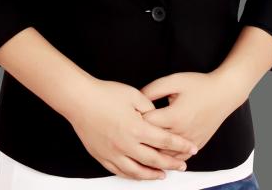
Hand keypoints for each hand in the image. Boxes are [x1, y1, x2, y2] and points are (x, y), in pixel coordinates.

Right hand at [67, 78, 199, 179]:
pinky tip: (140, 175)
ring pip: (138, 172)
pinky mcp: (103, 157)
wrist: (80, 100)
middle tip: (182, 165)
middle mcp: (127, 145)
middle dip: (172, 163)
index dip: (181, 145)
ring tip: (163, 174)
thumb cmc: (105, 94)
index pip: (165, 141)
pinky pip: (121, 172)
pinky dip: (133, 176)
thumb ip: (149, 107)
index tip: (192, 149)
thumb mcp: (133, 94)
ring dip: (153, 175)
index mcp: (137, 128)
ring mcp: (114, 153)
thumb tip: (158, 117)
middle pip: (155, 160)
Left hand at [139, 69, 247, 161]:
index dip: (136, 118)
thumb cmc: (199, 85)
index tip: (131, 113)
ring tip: (143, 141)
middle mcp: (181, 133)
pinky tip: (162, 150)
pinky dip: (168, 156)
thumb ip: (153, 89)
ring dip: (153, 149)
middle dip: (141, 135)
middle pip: (153, 142)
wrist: (223, 93)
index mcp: (174, 116)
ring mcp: (190, 142)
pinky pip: (179, 158)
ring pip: (165, 155)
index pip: (146, 124)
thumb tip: (137, 98)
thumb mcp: (174, 80)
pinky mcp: (197, 145)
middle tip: (132, 127)